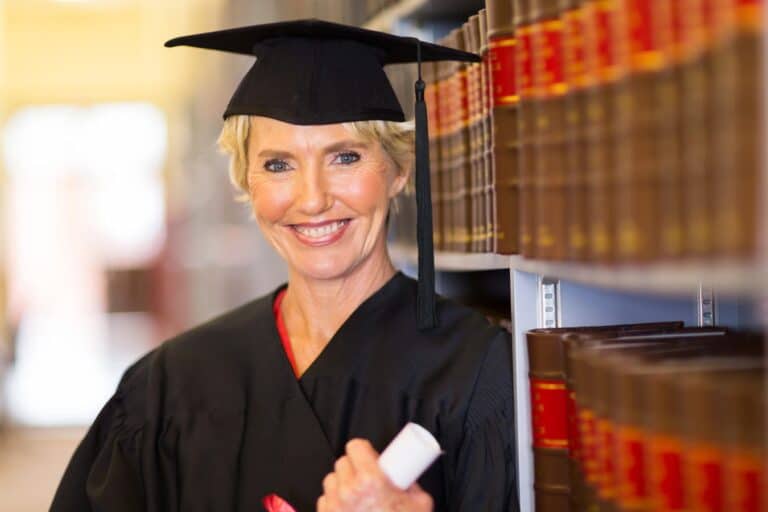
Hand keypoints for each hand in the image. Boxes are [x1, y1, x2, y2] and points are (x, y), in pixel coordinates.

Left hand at [317, 439, 433, 511]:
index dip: (362, 449)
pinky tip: (347, 509)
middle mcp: (348, 492)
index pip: (355, 447)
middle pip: (341, 463)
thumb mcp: (420, 503)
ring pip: (331, 481)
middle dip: (353, 466)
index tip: (369, 456)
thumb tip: (407, 477)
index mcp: (370, 480)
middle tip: (366, 476)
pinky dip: (334, 502)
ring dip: (341, 483)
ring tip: (356, 493)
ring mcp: (334, 508)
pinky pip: (325, 502)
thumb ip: (412, 486)